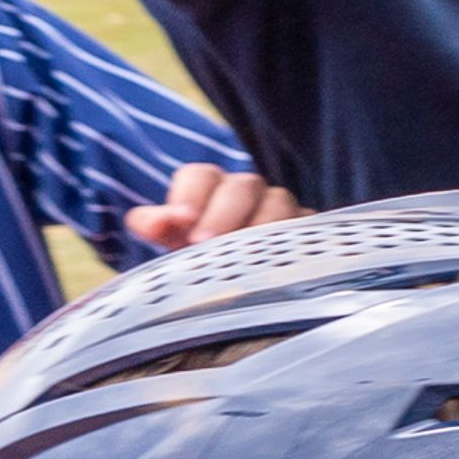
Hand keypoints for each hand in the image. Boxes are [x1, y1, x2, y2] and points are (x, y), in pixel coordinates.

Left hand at [124, 162, 299, 250]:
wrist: (233, 283)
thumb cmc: (199, 255)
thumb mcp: (172, 240)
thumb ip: (155, 225)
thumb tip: (151, 221)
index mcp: (210, 188)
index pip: (201, 175)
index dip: (190, 193)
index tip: (182, 220)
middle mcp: (247, 192)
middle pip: (242, 186)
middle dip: (222, 214)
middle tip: (203, 243)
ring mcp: (280, 209)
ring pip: (279, 202)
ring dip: (259, 226)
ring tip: (242, 256)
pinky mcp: (306, 230)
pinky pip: (307, 227)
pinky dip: (294, 240)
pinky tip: (276, 262)